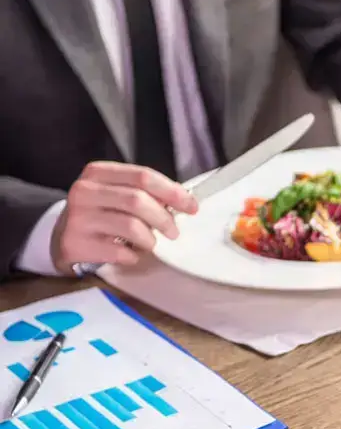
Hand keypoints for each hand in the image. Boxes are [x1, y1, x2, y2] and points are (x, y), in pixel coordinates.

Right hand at [52, 161, 197, 273]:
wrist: (60, 238)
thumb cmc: (99, 215)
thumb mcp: (115, 194)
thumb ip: (144, 193)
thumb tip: (183, 200)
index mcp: (98, 173)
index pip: (143, 176)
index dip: (172, 192)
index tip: (191, 206)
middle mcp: (85, 191)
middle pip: (138, 200)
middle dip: (164, 218)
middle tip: (173, 231)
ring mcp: (78, 218)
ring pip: (131, 227)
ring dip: (150, 239)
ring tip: (150, 243)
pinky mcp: (75, 244)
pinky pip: (119, 252)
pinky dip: (133, 255)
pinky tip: (129, 254)